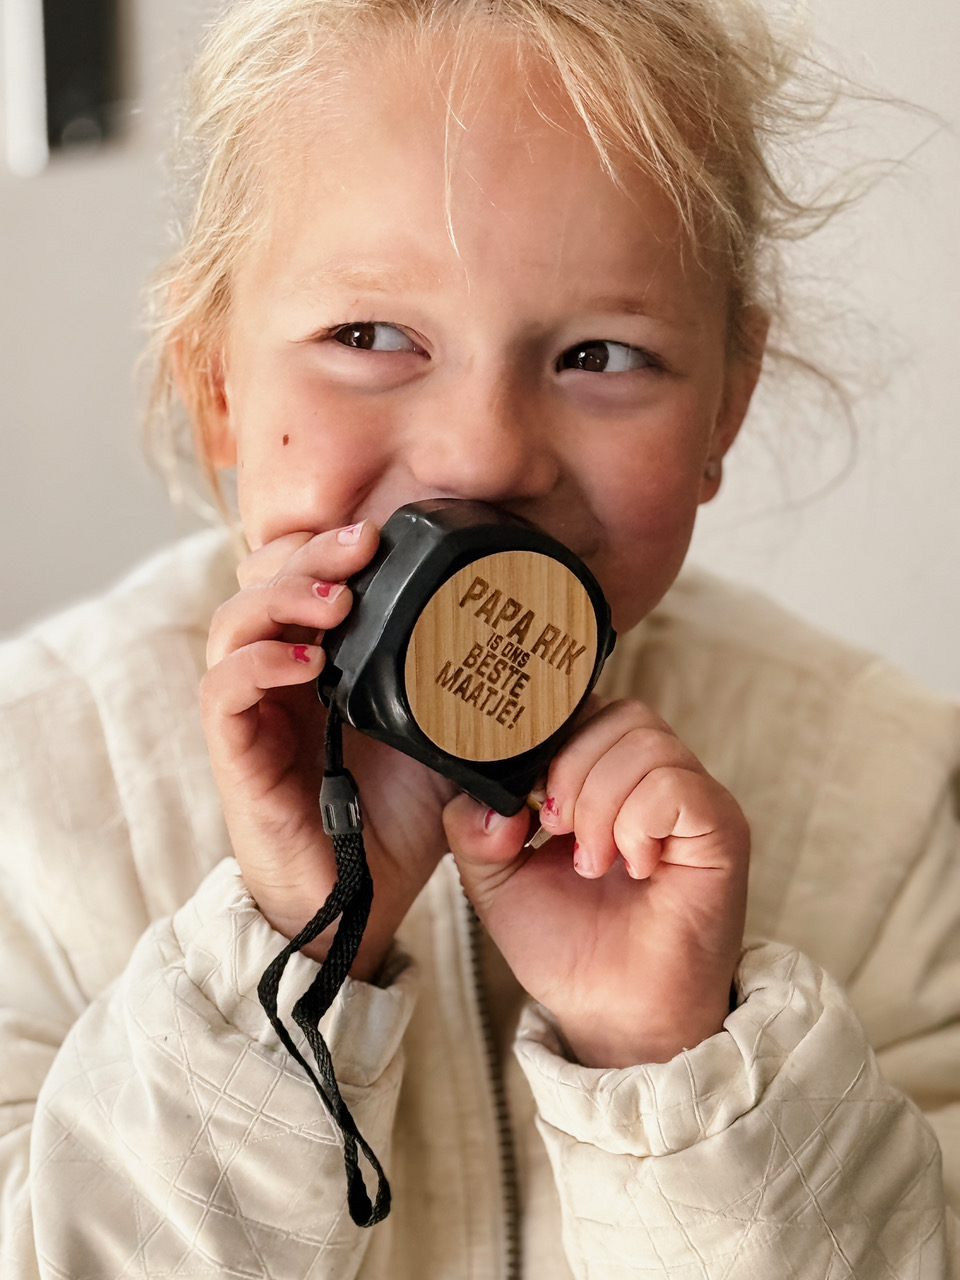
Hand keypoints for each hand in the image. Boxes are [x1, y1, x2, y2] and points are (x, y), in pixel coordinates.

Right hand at [201, 523, 453, 978]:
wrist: (360, 900)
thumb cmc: (398, 818)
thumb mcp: (448, 738)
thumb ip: (472, 694)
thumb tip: (542, 653)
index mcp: (324, 658)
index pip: (301, 574)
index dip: (328, 544)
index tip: (383, 533)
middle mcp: (279, 674)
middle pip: (263, 580)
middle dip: (312, 553)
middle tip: (365, 546)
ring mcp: (253, 710)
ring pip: (234, 622)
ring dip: (285, 597)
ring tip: (341, 600)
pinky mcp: (236, 751)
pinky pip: (222, 690)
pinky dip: (258, 663)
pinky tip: (308, 662)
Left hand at [444, 699, 748, 1066]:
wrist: (612, 1013)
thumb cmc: (569, 946)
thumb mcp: (497, 880)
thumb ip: (472, 830)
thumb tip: (491, 798)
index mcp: (605, 776)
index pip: (585, 708)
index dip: (549, 740)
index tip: (527, 803)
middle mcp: (654, 777)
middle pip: (618, 711)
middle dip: (570, 770)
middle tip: (557, 834)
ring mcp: (692, 799)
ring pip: (646, 741)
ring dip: (601, 802)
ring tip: (593, 861)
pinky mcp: (720, 828)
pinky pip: (676, 785)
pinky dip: (637, 822)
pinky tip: (630, 865)